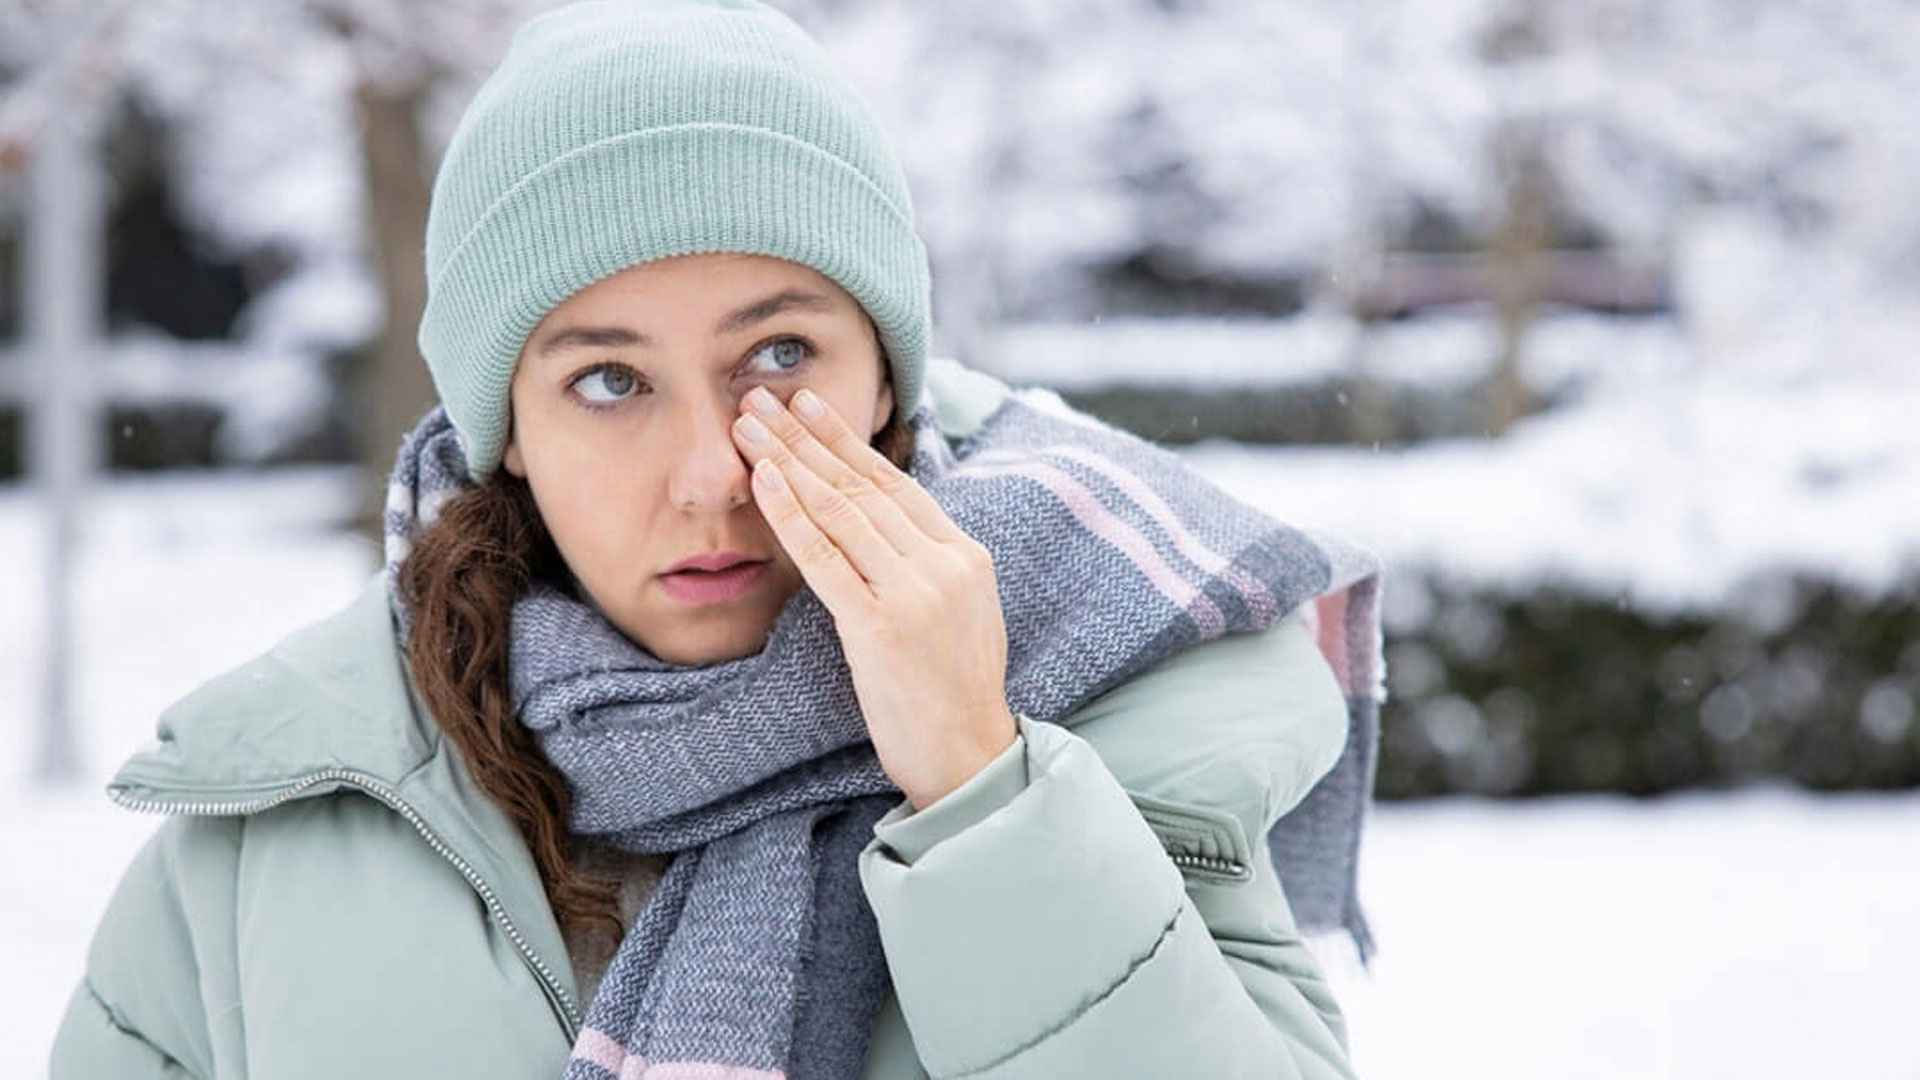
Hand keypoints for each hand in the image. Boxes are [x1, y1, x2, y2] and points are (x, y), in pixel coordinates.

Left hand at [732, 384, 1017, 810]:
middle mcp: (944, 564)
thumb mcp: (960, 613)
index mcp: (966, 555)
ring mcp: (914, 593)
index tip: (806, 407)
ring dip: (788, 461)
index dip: (845, 442)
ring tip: (747, 427)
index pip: (895, 484)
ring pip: (841, 511)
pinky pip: (825, 558)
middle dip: (805, 438)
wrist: (970, 756)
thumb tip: (884, 527)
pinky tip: (763, 480)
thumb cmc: (954, 692)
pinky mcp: (881, 626)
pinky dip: (790, 514)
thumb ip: (929, 566)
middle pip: (862, 487)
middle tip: (760, 400)